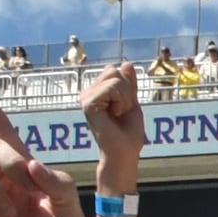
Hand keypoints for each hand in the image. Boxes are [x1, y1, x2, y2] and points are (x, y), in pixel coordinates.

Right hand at [80, 63, 145, 181]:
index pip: (116, 70)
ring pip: (115, 79)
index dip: (128, 88)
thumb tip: (126, 63)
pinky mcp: (88, 103)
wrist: (124, 153)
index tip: (124, 107)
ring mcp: (86, 97)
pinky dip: (121, 102)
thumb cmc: (128, 133)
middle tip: (121, 111)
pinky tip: (114, 115)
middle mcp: (87, 92)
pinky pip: (112, 88)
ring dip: (125, 98)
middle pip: (115, 71)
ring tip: (117, 114)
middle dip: (127, 91)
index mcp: (96, 91)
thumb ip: (129, 84)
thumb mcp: (132, 103)